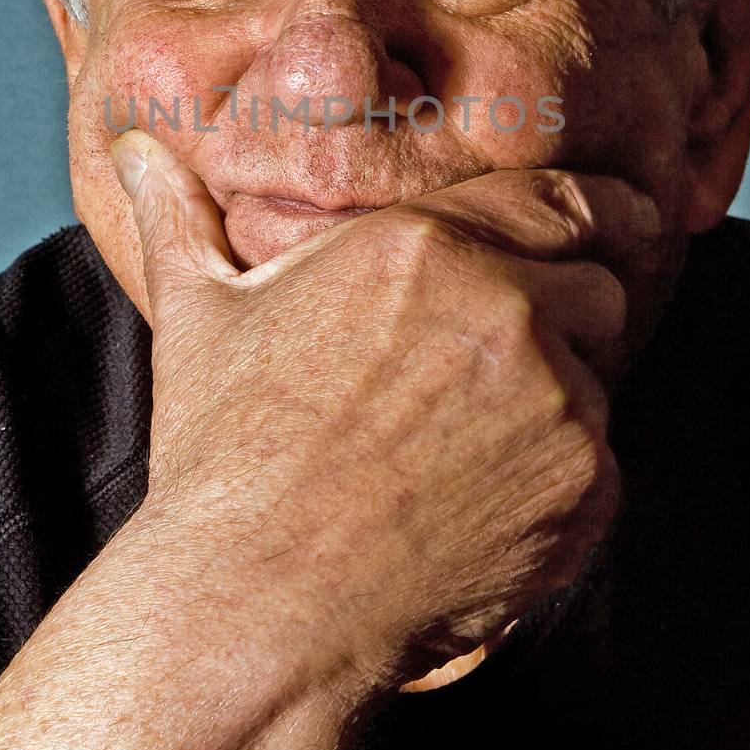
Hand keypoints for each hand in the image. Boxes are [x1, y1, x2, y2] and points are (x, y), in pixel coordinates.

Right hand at [111, 131, 659, 697]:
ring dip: (561, 401)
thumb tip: (132, 151)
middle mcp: (506, 305)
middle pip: (600, 283)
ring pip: (602, 376)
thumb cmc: (226, 454)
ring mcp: (555, 396)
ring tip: (464, 453)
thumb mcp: (200, 314)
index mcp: (424, 243)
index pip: (557, 198)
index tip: (617, 224)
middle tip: (507, 368)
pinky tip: (479, 507)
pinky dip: (562, 481)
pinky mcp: (584, 484)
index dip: (592, 214)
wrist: (257, 599)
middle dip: (571, 314)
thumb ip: (183, 216)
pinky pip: (604, 463)